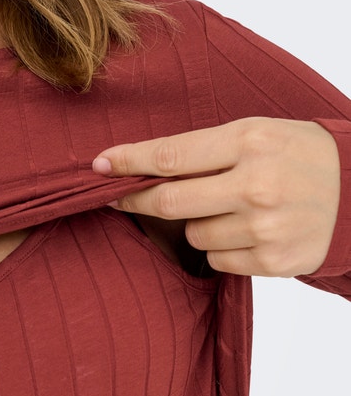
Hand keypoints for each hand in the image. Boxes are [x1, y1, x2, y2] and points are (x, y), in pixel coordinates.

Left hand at [92, 117, 340, 276]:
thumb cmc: (297, 155)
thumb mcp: (257, 133)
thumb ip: (205, 149)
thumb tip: (139, 167)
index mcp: (250, 141)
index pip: (171, 155)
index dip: (128, 162)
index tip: (99, 166)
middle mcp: (257, 185)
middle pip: (170, 201)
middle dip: (137, 200)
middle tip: (121, 197)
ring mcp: (266, 227)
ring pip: (193, 234)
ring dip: (199, 224)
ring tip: (235, 209)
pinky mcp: (274, 261)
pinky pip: (217, 260)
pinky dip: (223, 248)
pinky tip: (251, 232)